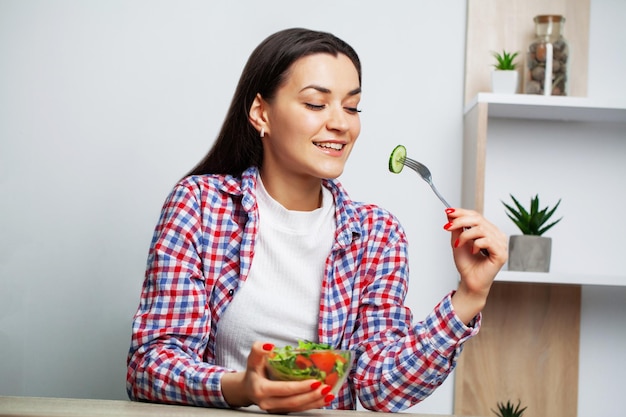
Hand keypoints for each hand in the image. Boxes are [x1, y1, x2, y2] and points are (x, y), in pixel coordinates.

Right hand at [221, 341, 334, 412]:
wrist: (247, 388)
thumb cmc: (253, 372)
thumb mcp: (253, 359)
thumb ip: (258, 349)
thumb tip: (269, 346)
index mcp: (261, 389)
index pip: (284, 389)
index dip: (300, 387)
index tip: (315, 381)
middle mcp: (268, 402)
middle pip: (293, 401)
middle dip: (312, 395)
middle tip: (326, 387)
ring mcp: (275, 409)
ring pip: (298, 408)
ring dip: (315, 402)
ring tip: (329, 394)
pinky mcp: (282, 411)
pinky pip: (299, 409)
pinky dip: (312, 405)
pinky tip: (323, 399)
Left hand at [442, 208, 507, 322]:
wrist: (469, 281)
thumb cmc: (467, 264)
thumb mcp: (458, 241)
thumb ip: (456, 227)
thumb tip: (450, 213)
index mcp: (489, 231)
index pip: (477, 215)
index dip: (462, 212)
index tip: (448, 212)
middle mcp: (497, 235)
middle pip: (478, 219)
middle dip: (460, 221)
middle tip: (447, 227)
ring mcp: (501, 244)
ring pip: (481, 229)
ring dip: (465, 235)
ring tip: (458, 244)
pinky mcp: (501, 254)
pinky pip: (487, 241)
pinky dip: (476, 244)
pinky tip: (472, 251)